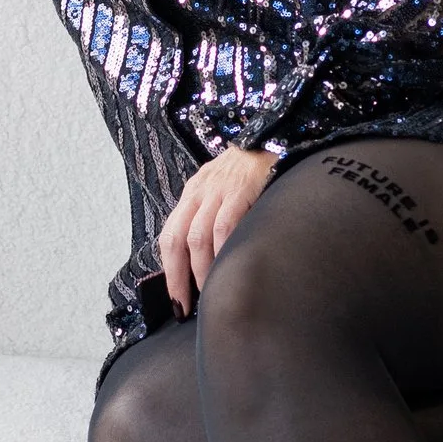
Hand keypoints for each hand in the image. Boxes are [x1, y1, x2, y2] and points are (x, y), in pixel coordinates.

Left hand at [157, 145, 279, 314]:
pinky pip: (225, 225)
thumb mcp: (221, 190)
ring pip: (198, 237)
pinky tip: (229, 267)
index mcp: (192, 193)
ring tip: (210, 292)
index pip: (169, 235)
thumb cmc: (250, 171)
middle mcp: (199, 191)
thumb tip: (208, 262)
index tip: (176, 299)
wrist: (273, 136)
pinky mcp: (241, 189)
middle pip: (177, 239)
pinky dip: (223, 249)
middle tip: (185, 306)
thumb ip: (212, 217)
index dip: (169, 271)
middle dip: (178, 277)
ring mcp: (219, 190)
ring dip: (201, 270)